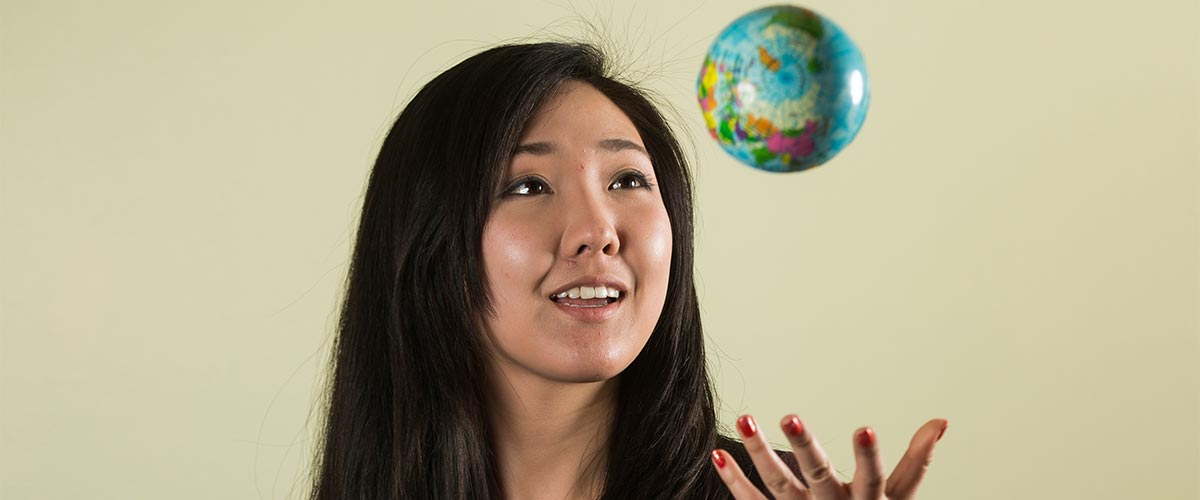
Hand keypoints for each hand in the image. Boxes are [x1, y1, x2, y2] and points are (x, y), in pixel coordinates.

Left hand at [712, 414, 947, 499]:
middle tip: (789, 415)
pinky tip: (716, 452)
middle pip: (817, 475)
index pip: (872, 477)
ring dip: (759, 452)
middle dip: (804, 447)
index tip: (864, 429)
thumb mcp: (901, 497)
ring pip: (778, 485)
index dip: (868, 456)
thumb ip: (917, 460)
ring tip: (744, 418)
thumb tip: (941, 422)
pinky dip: (733, 478)